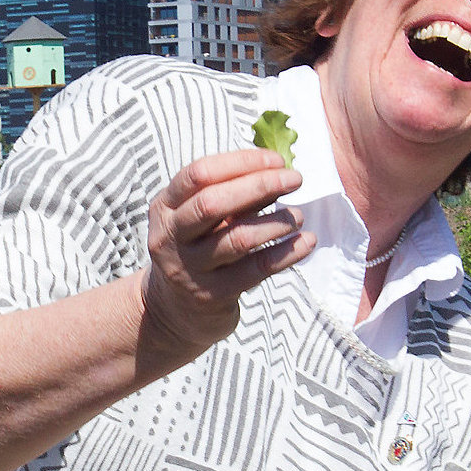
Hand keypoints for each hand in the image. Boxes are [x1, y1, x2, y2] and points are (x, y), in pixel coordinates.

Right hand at [139, 148, 313, 364]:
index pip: (199, 174)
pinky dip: (287, 253)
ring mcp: (189, 268)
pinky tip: (306, 242)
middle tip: (295, 179)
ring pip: (238, 238)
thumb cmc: (198, 248)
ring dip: (276, 222)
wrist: (176, 310)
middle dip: (260, 185)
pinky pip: (256, 270)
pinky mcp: (212, 295)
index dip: (240, 162)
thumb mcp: (201, 219)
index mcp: (164, 207)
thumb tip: (277, 171)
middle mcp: (170, 237)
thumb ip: (230, 195)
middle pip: (213, 203)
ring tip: (298, 216)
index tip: (276, 160)